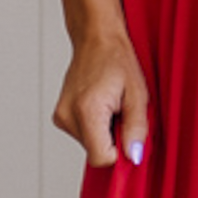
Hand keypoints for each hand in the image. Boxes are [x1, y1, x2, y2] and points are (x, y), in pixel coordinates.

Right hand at [53, 31, 149, 166]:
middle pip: (95, 152)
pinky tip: (101, 106)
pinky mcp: (60, 116)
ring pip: (90, 145)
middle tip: (120, 112)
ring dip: (105, 133)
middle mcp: (67, 116)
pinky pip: (83, 135)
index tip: (128, 133)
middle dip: (113, 140)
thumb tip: (134, 157)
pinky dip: (95, 127)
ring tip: (111, 106)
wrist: (96, 39)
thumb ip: (137, 129)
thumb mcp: (138, 94)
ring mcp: (60, 116)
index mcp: (87, 111)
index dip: (120, 152)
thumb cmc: (117, 59)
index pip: (101, 158)